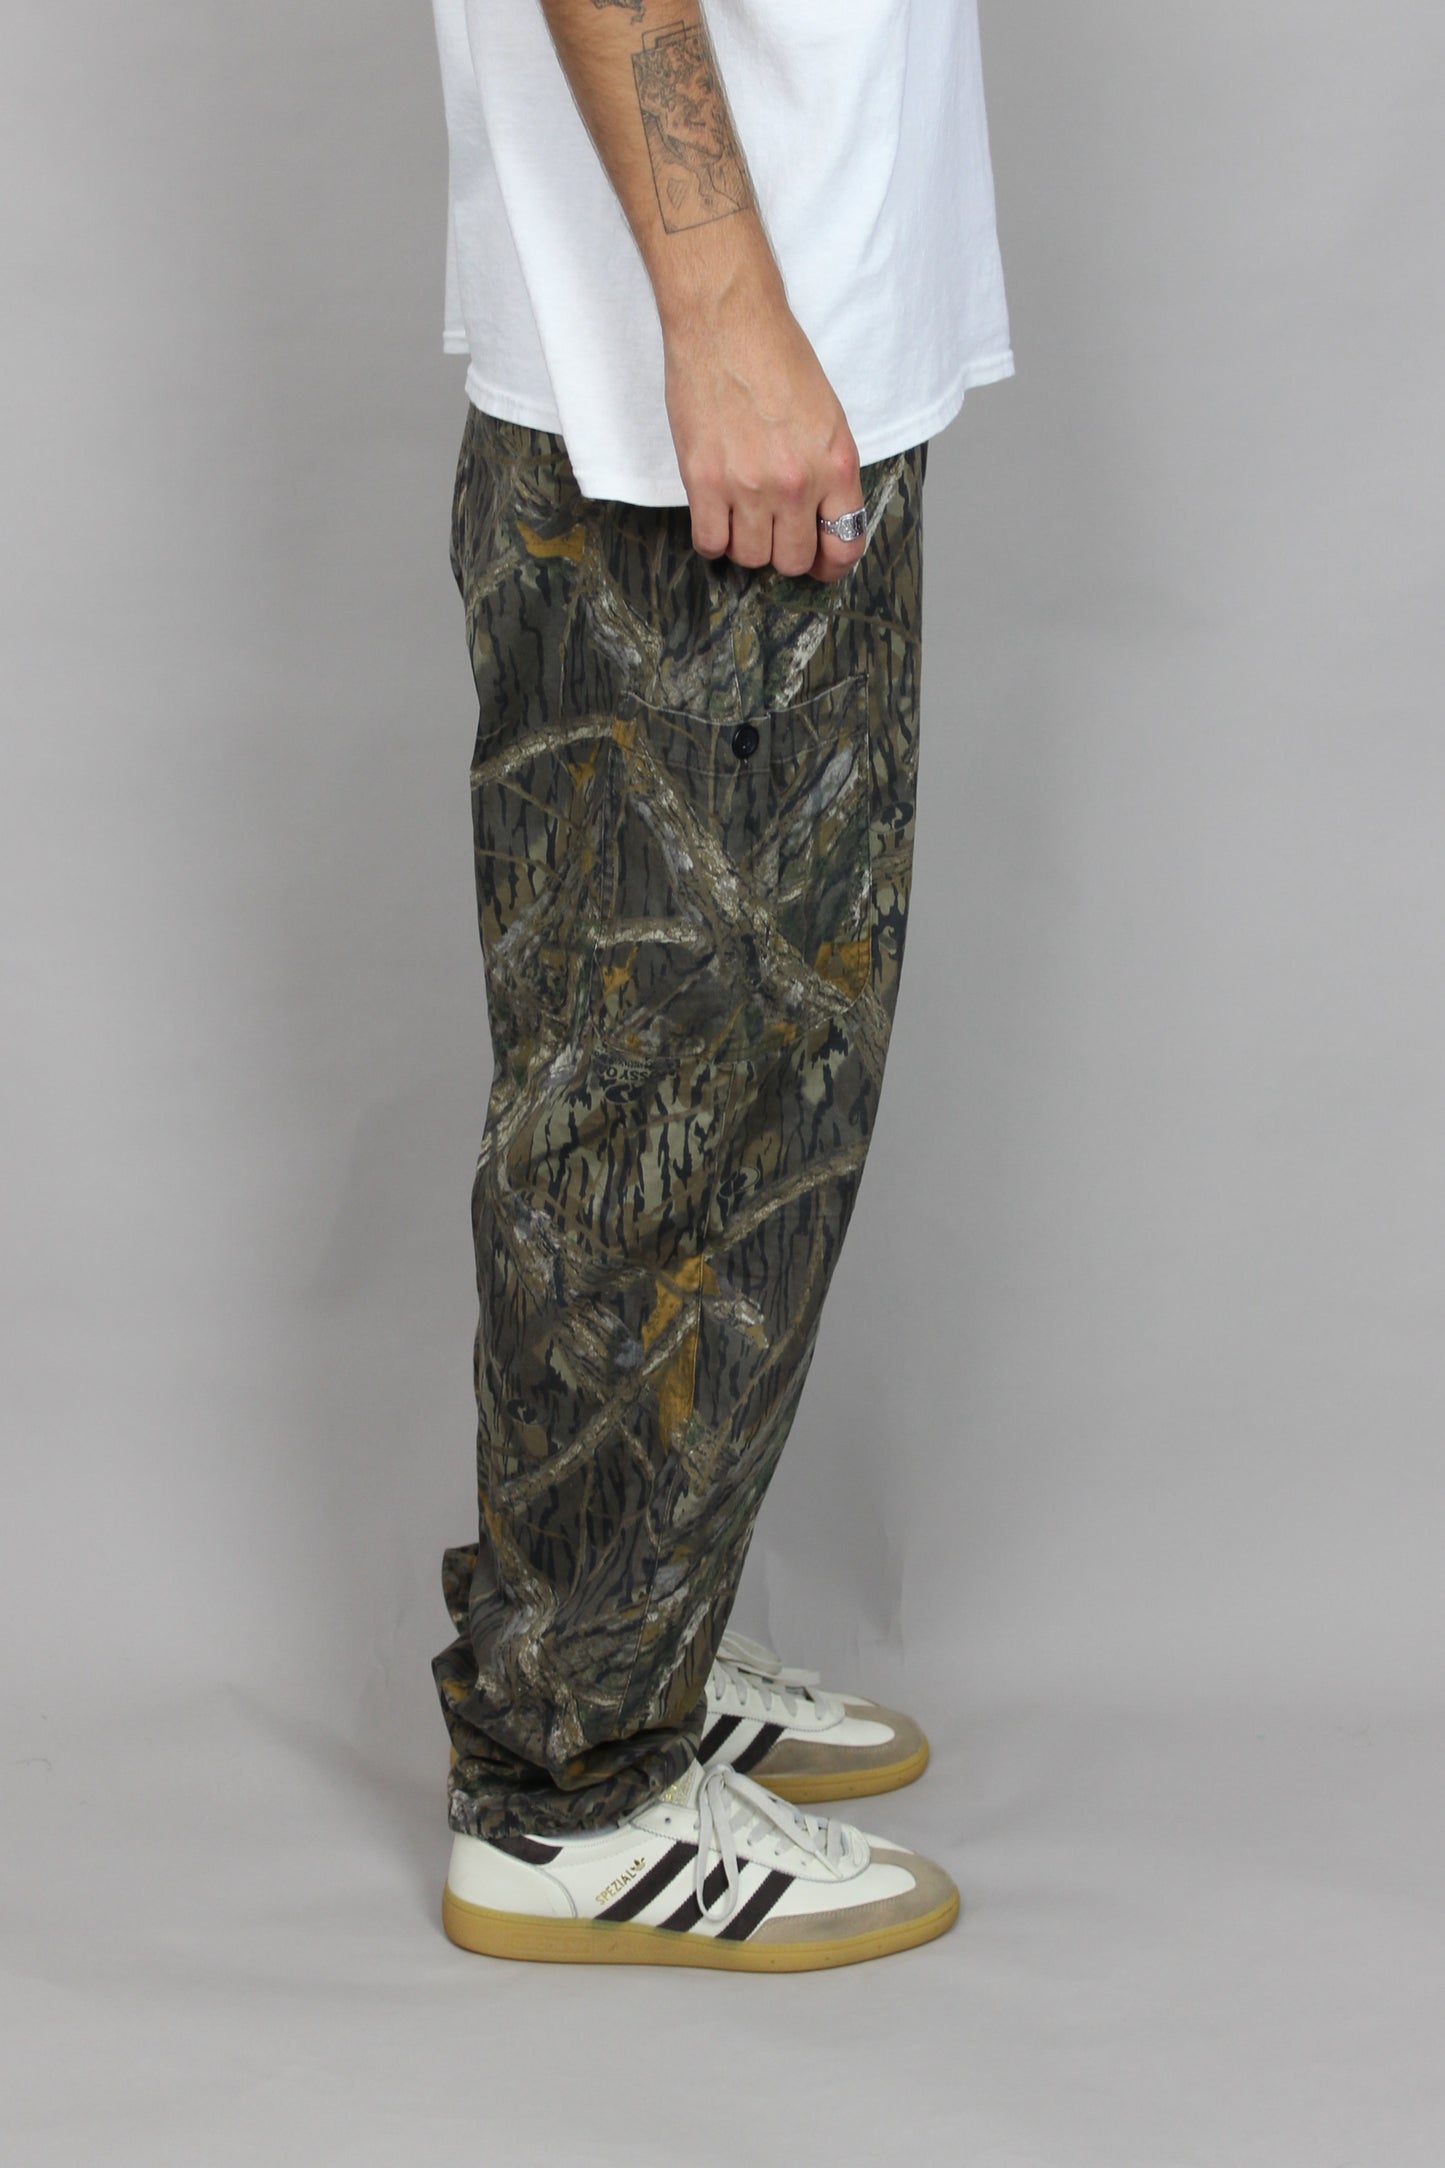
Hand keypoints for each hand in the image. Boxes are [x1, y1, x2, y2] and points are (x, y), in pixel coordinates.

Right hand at [662, 265, 866, 582]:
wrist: (727, 320)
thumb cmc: (776, 355)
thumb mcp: (826, 415)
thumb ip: (826, 470)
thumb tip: (817, 515)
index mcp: (836, 464)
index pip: (845, 544)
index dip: (831, 564)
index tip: (820, 563)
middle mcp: (797, 483)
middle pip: (793, 560)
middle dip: (784, 554)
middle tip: (771, 533)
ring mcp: (749, 485)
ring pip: (751, 557)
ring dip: (746, 545)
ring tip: (740, 516)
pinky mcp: (705, 482)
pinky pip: (710, 543)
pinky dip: (712, 539)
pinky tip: (715, 517)